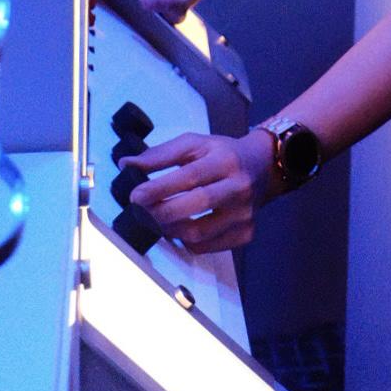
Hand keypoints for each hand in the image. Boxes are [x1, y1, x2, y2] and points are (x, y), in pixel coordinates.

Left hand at [124, 129, 278, 252]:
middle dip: (161, 211)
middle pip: (196, 206)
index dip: (160, 188)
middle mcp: (239, 187)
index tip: (136, 195)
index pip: (190, 176)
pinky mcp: (246, 233)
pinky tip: (180, 227)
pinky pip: (206, 246)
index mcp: (225, 160)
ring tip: (157, 219)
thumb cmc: (224, 154)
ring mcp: (244, 214)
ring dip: (170, 229)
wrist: (263, 167)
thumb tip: (126, 164)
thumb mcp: (195, 144)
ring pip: (198, 233)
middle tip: (141, 211)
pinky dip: (186, 240)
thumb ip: (160, 154)